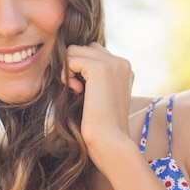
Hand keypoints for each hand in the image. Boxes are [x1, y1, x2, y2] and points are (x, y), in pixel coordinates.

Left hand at [63, 43, 134, 170]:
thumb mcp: (98, 96)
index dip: (81, 70)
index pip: (93, 53)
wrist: (110, 141)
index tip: (83, 92)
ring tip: (76, 91)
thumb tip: (67, 63)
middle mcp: (121, 62)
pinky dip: (66, 74)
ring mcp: (112, 63)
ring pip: (75, 50)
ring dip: (69, 69)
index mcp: (124, 69)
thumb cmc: (100, 126)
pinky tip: (75, 91)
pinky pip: (71, 58)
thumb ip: (91, 79)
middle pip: (84, 48)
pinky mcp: (100, 67)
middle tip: (78, 91)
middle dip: (74, 66)